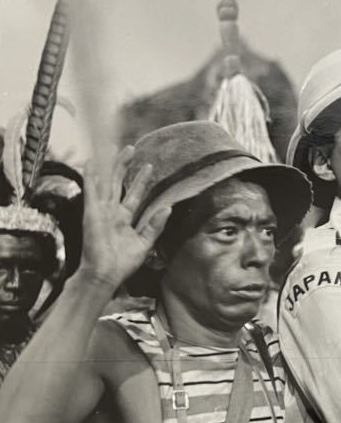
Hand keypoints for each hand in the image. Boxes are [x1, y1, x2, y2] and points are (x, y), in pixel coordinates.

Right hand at [79, 146, 169, 287]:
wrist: (106, 274)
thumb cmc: (123, 263)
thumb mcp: (145, 243)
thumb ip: (155, 225)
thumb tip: (168, 208)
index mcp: (124, 220)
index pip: (134, 195)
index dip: (140, 181)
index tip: (149, 166)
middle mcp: (112, 212)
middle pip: (119, 183)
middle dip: (124, 166)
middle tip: (131, 148)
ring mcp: (101, 211)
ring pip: (107, 182)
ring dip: (111, 165)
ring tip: (115, 148)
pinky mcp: (92, 213)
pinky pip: (92, 192)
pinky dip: (91, 178)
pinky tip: (90, 163)